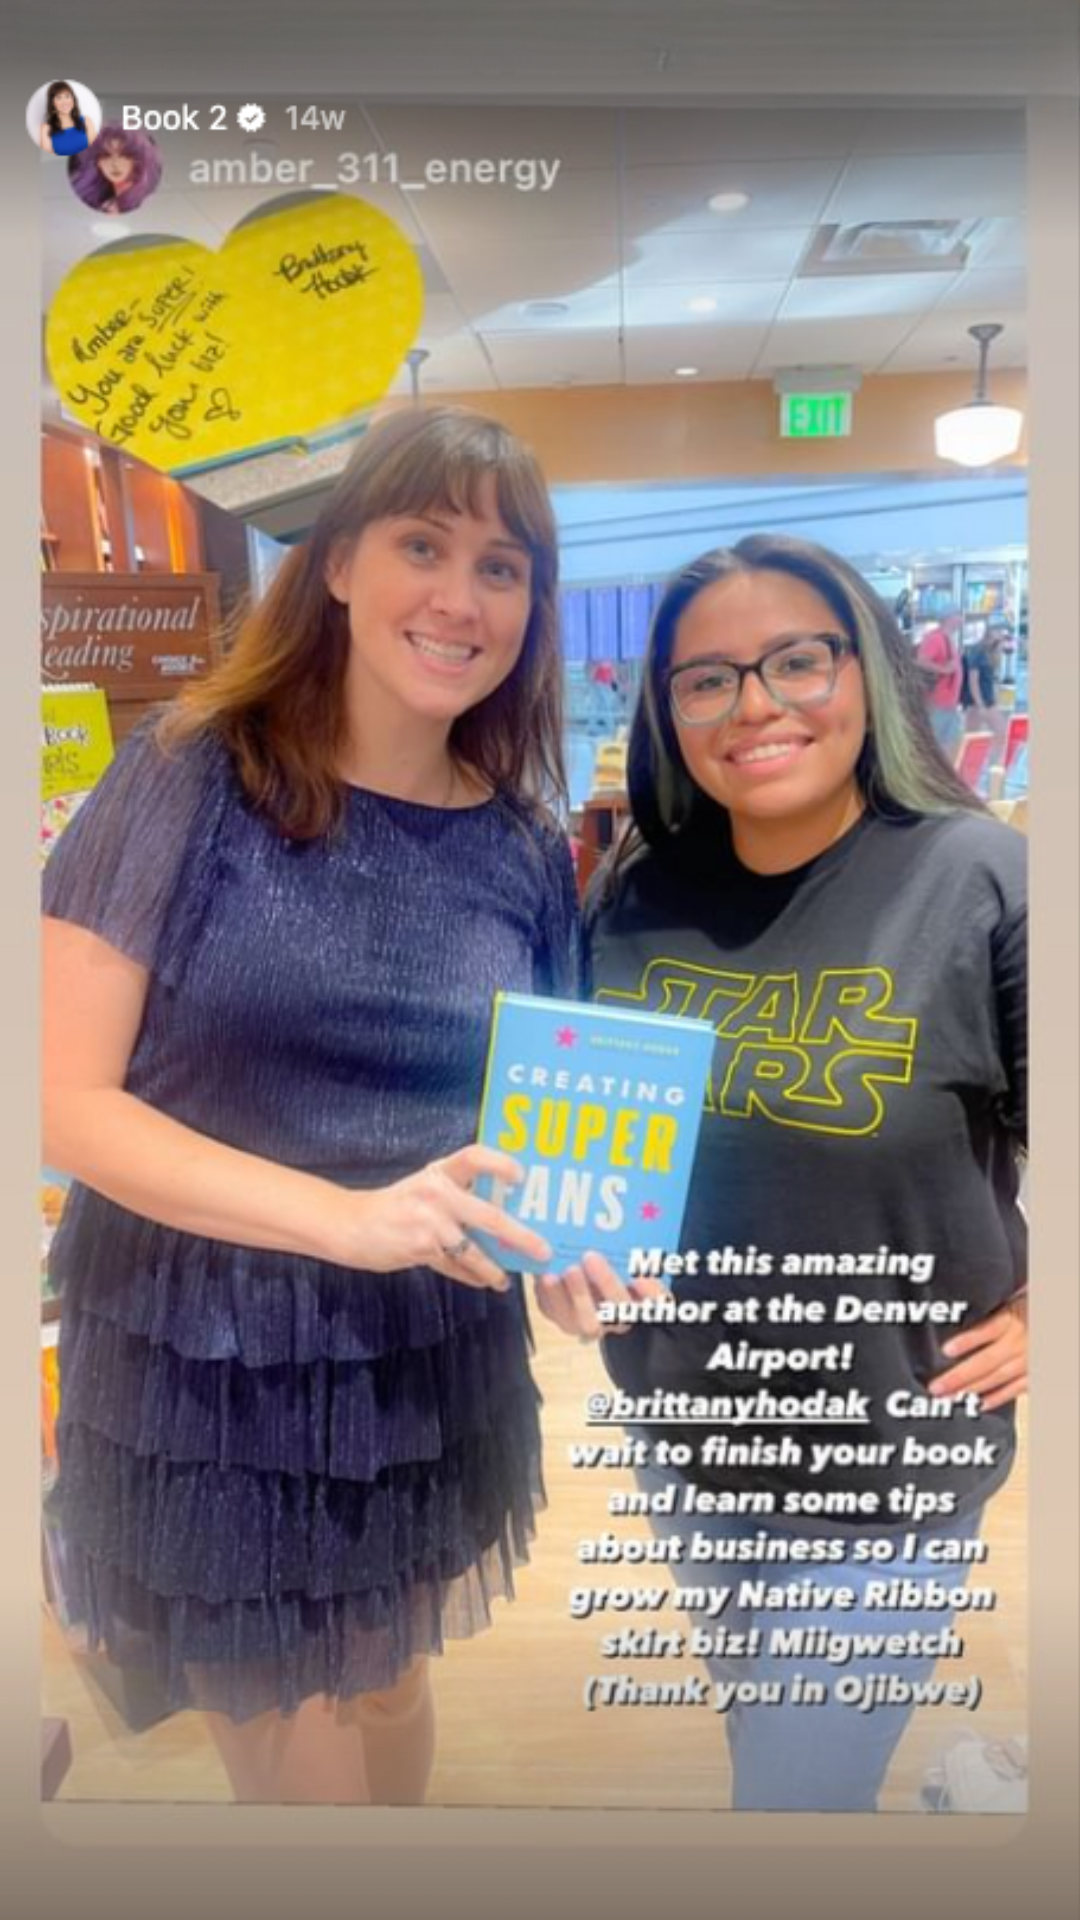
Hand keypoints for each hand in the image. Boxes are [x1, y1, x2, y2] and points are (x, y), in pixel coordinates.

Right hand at [328, 1145, 552, 1292]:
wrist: (351, 1225)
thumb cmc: (394, 1207)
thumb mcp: (424, 1188)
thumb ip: (456, 1195)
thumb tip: (501, 1216)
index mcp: (440, 1172)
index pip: (476, 1156)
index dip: (501, 1164)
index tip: (522, 1178)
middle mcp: (437, 1193)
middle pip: (490, 1215)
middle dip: (521, 1236)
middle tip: (543, 1249)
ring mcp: (430, 1222)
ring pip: (475, 1251)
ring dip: (496, 1268)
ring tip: (508, 1279)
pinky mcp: (422, 1248)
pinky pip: (456, 1266)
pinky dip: (473, 1276)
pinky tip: (485, 1282)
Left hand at [534, 1249, 666, 1340]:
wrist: (579, 1272)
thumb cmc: (610, 1256)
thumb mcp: (623, 1247)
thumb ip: (629, 1241)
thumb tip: (637, 1209)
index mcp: (644, 1298)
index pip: (659, 1301)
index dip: (653, 1292)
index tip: (640, 1274)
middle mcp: (621, 1316)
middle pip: (621, 1310)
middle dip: (606, 1284)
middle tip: (591, 1256)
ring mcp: (594, 1324)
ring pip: (588, 1321)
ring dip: (577, 1293)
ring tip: (567, 1268)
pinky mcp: (566, 1321)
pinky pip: (558, 1314)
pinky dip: (551, 1295)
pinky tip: (546, 1275)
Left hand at [929, 1293, 1027, 1412]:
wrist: (1051, 1318)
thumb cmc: (1026, 1306)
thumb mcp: (1008, 1297)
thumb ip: (986, 1307)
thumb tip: (959, 1309)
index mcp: (1012, 1318)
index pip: (988, 1329)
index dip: (968, 1341)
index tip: (946, 1349)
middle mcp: (1020, 1341)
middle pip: (987, 1360)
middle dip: (960, 1375)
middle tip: (937, 1386)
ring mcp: (1028, 1359)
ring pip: (998, 1377)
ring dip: (973, 1389)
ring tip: (950, 1397)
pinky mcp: (1034, 1372)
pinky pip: (1016, 1388)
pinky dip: (998, 1397)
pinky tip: (979, 1404)